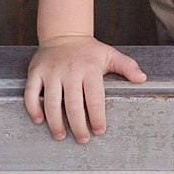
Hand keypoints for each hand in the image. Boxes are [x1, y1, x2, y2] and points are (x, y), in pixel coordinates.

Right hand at [24, 34, 146, 142]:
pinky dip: (33, 108)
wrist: (64, 33)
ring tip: (61, 136)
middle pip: (73, 104)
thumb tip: (143, 78)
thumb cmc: (89, 50)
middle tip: (82, 139)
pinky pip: (31, 93)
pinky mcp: (36, 72)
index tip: (99, 131)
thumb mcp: (110, 55)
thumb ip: (127, 66)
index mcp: (90, 68)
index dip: (96, 116)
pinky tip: (39, 120)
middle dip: (78, 125)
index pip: (94, 97)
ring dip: (55, 122)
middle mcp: (70, 71)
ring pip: (51, 102)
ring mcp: (52, 72)